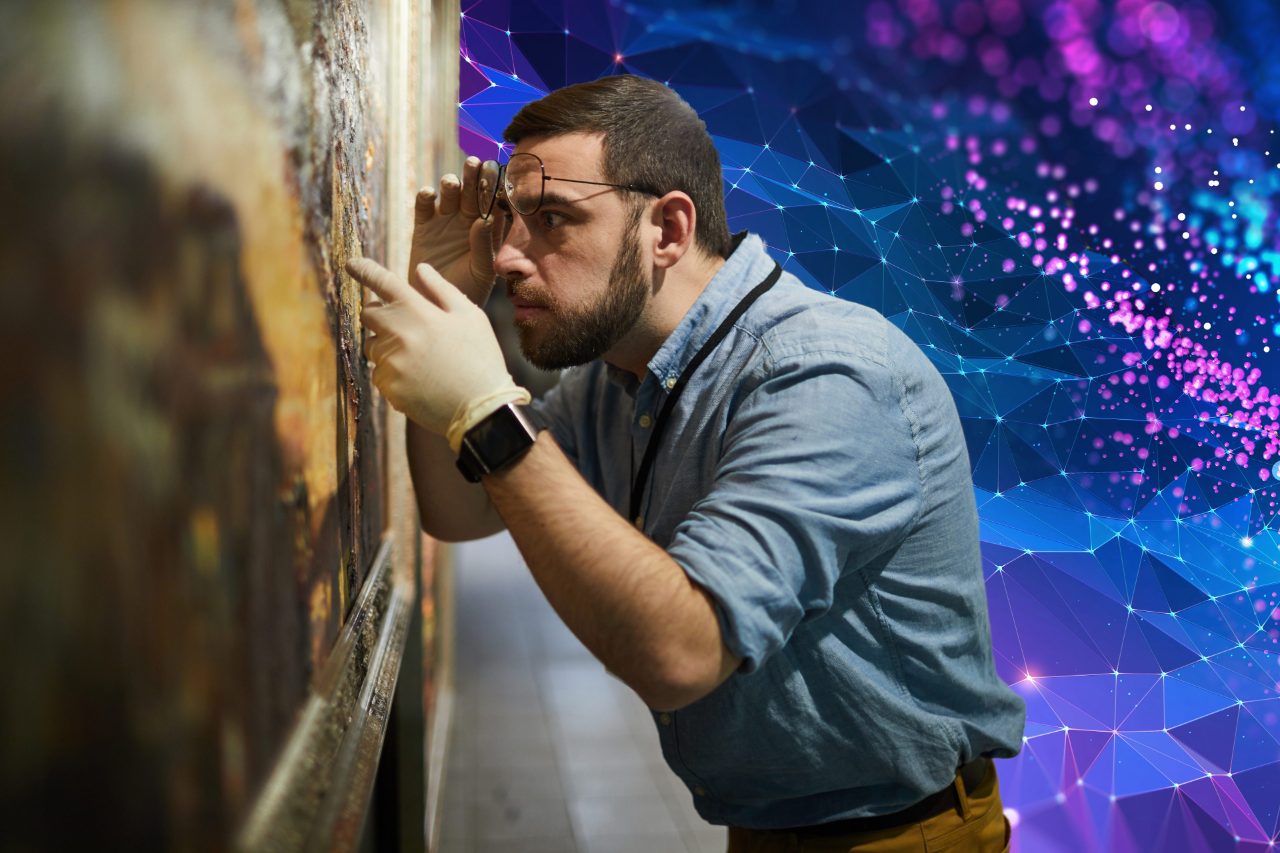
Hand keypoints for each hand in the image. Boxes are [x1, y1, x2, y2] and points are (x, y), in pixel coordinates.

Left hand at [348, 257, 526, 442]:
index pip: (383, 282)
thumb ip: (442, 289)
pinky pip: (379, 373)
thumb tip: (420, 268)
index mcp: (418, 312)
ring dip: (388, 347)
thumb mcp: (470, 317)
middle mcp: (398, 334)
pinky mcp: (387, 386)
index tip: (352, 264)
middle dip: (380, 316)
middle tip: (407, 327)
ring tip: (422, 361)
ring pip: (373, 346)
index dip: (365, 270)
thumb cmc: (480, 358)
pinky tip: (420, 381)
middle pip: (368, 314)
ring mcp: (390, 362)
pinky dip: (394, 374)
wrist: (481, 409)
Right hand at [409, 157, 501, 306]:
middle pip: (472, 192)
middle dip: (473, 178)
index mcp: (488, 228)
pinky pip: (424, 207)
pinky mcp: (424, 226)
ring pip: (449, 195)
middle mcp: (468, 219)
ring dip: (450, 185)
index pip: (493, 203)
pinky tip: (429, 194)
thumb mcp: (481, 270)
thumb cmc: (468, 289)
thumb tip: (484, 220)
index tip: (497, 176)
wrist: (438, 304)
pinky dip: (426, 198)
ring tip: (451, 183)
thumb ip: (483, 246)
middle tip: (474, 164)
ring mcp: (446, 220)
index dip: (495, 189)